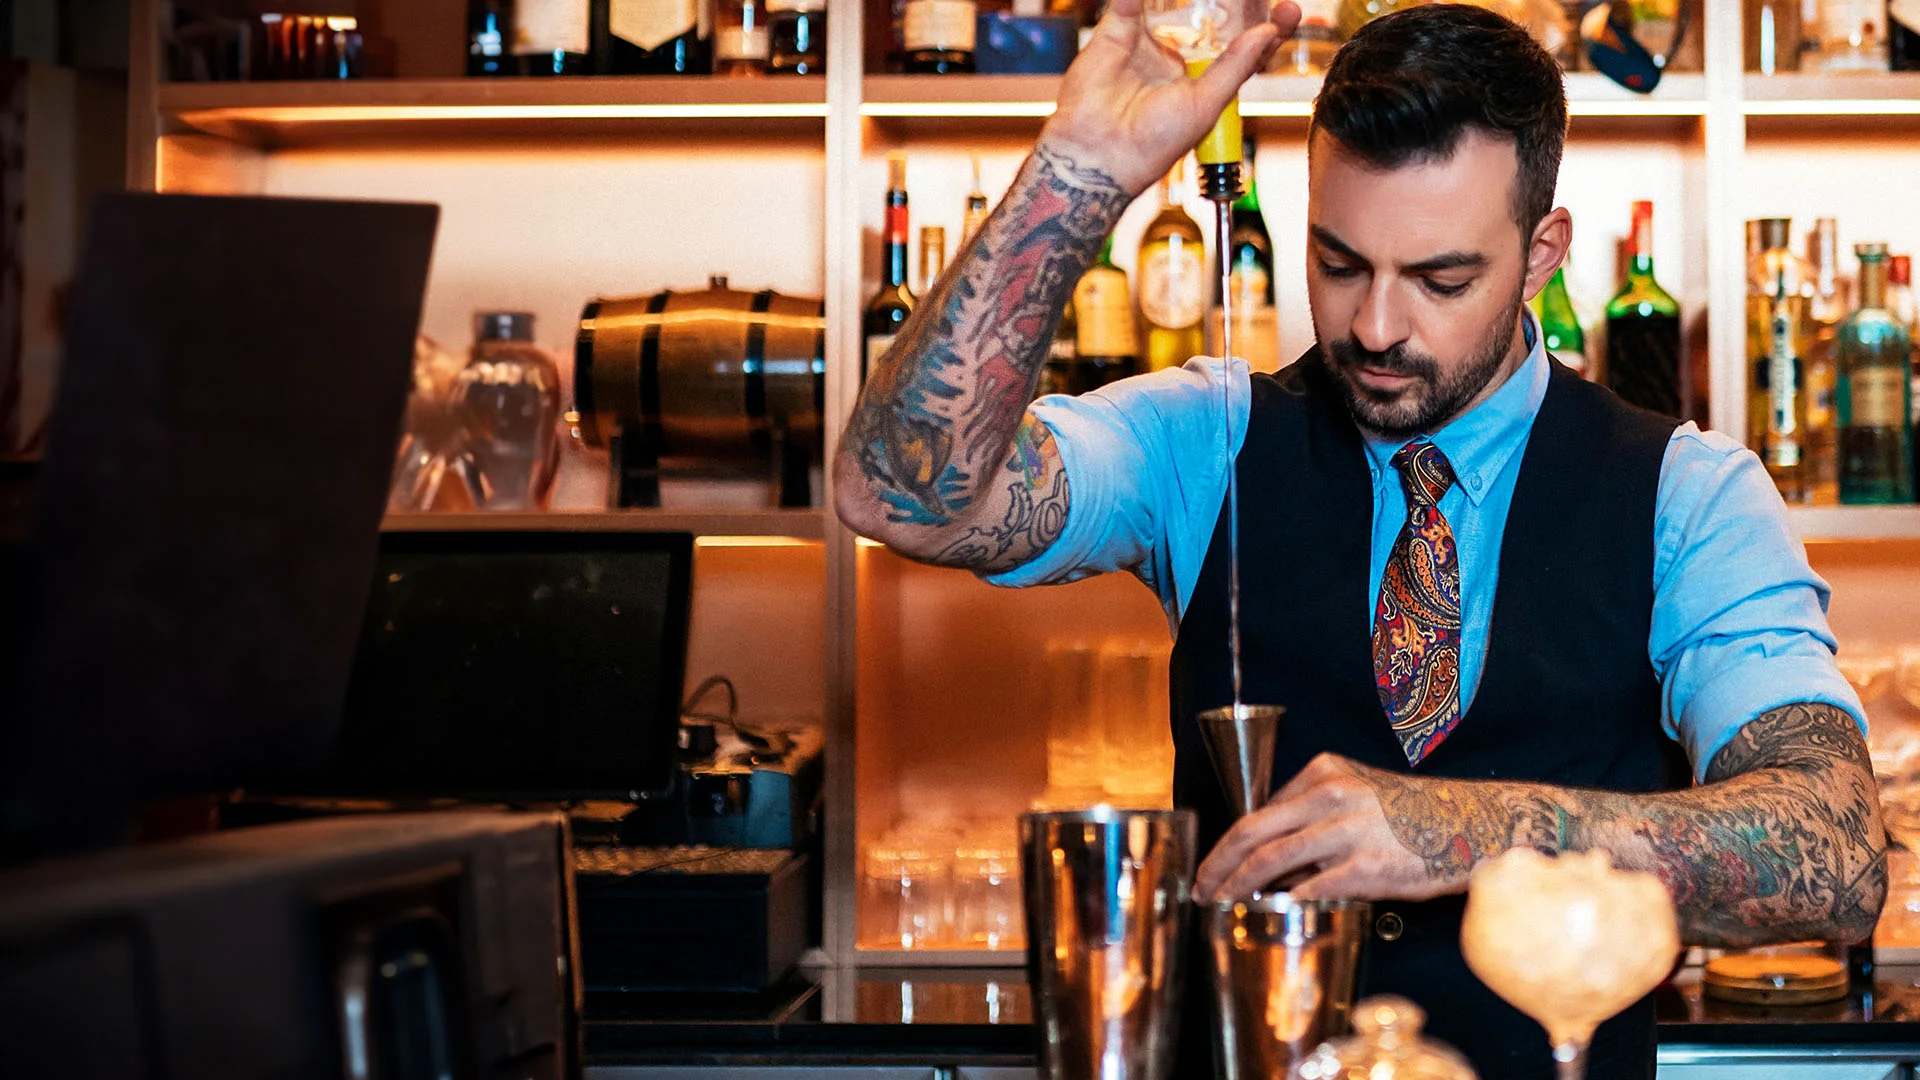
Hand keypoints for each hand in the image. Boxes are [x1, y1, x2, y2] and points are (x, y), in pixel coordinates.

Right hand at [1038, 0, 1300, 197]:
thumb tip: (1268, 31)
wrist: (1097, 155)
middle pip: (1211, 19)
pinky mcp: (1114, 35)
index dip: (1268, 29)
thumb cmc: (1152, 144)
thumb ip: (1235, 64)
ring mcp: (1146, 45)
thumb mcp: (1207, 104)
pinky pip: (1129, 3)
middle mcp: (1176, 60)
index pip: (1242, 48)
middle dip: (1232, 3)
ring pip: (1172, 5)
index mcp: (1203, 82)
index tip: (1290, 11)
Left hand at [1193, 752, 1462, 903]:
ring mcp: (1349, 830)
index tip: (1212, 867)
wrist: (1472, 826)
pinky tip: (1267, 916)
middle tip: (1199, 890)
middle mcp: (1332, 795)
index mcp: (1324, 773)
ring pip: (1272, 860)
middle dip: (1217, 864)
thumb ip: (1313, 816)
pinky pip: (1310, 889)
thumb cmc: (1412, 817)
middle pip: (1253, 831)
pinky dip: (1281, 904)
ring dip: (1238, 887)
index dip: (1228, 844)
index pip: (1260, 811)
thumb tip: (1268, 860)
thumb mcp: (1358, 794)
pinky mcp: (1368, 867)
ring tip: (1222, 906)